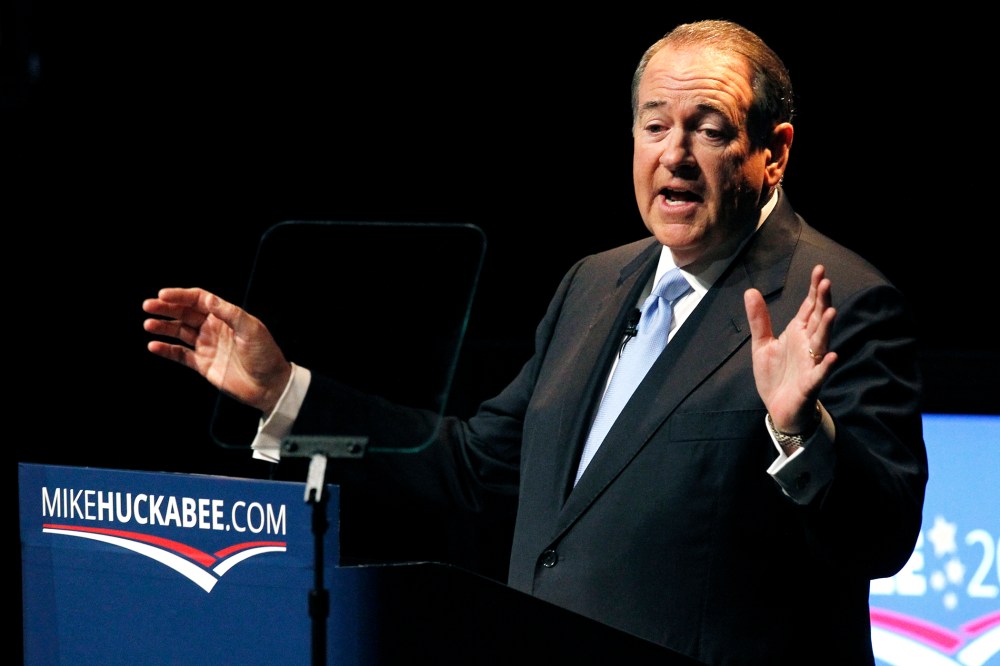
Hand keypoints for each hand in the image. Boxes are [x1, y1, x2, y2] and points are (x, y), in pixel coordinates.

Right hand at [142, 288, 291, 413]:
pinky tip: (153, 346)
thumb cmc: (265, 355)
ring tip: (148, 324)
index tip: (162, 294)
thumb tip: (208, 298)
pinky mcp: (203, 364)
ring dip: (163, 327)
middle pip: (185, 313)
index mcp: (226, 316)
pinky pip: (180, 355)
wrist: (270, 386)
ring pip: (179, 332)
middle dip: (166, 308)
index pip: (198, 300)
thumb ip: (230, 313)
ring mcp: (207, 345)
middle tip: (148, 305)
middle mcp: (214, 328)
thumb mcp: (251, 330)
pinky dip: (166, 350)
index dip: (180, 295)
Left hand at [744, 264, 837, 432]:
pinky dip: (826, 366)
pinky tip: (832, 356)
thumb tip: (751, 290)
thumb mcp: (762, 345)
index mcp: (797, 333)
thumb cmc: (775, 376)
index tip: (820, 269)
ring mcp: (811, 364)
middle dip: (822, 302)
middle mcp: (807, 345)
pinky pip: (819, 374)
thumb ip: (759, 320)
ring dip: (826, 328)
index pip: (808, 307)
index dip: (813, 289)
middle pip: (817, 320)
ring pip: (821, 342)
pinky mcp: (810, 384)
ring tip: (831, 311)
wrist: (779, 409)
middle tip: (826, 281)